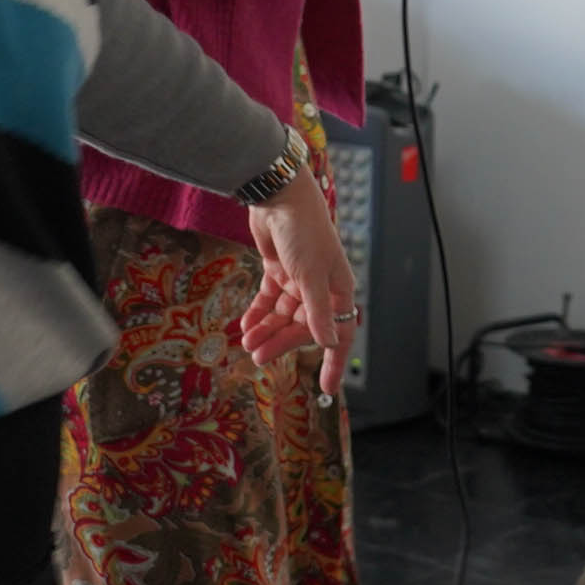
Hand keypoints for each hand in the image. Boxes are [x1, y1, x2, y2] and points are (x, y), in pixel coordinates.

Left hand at [238, 175, 356, 398]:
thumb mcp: (310, 275)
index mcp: (337, 290)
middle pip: (302, 326)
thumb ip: (317, 311)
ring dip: (265, 329)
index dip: (334, 361)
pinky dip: (257, 312)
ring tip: (247, 343)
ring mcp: (297, 279)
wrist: (279, 196)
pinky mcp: (277, 269)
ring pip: (282, 315)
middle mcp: (320, 288)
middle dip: (281, 342)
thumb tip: (328, 342)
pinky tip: (245, 324)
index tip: (326, 388)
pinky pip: (268, 299)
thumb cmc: (304, 232)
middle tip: (258, 357)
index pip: (340, 333)